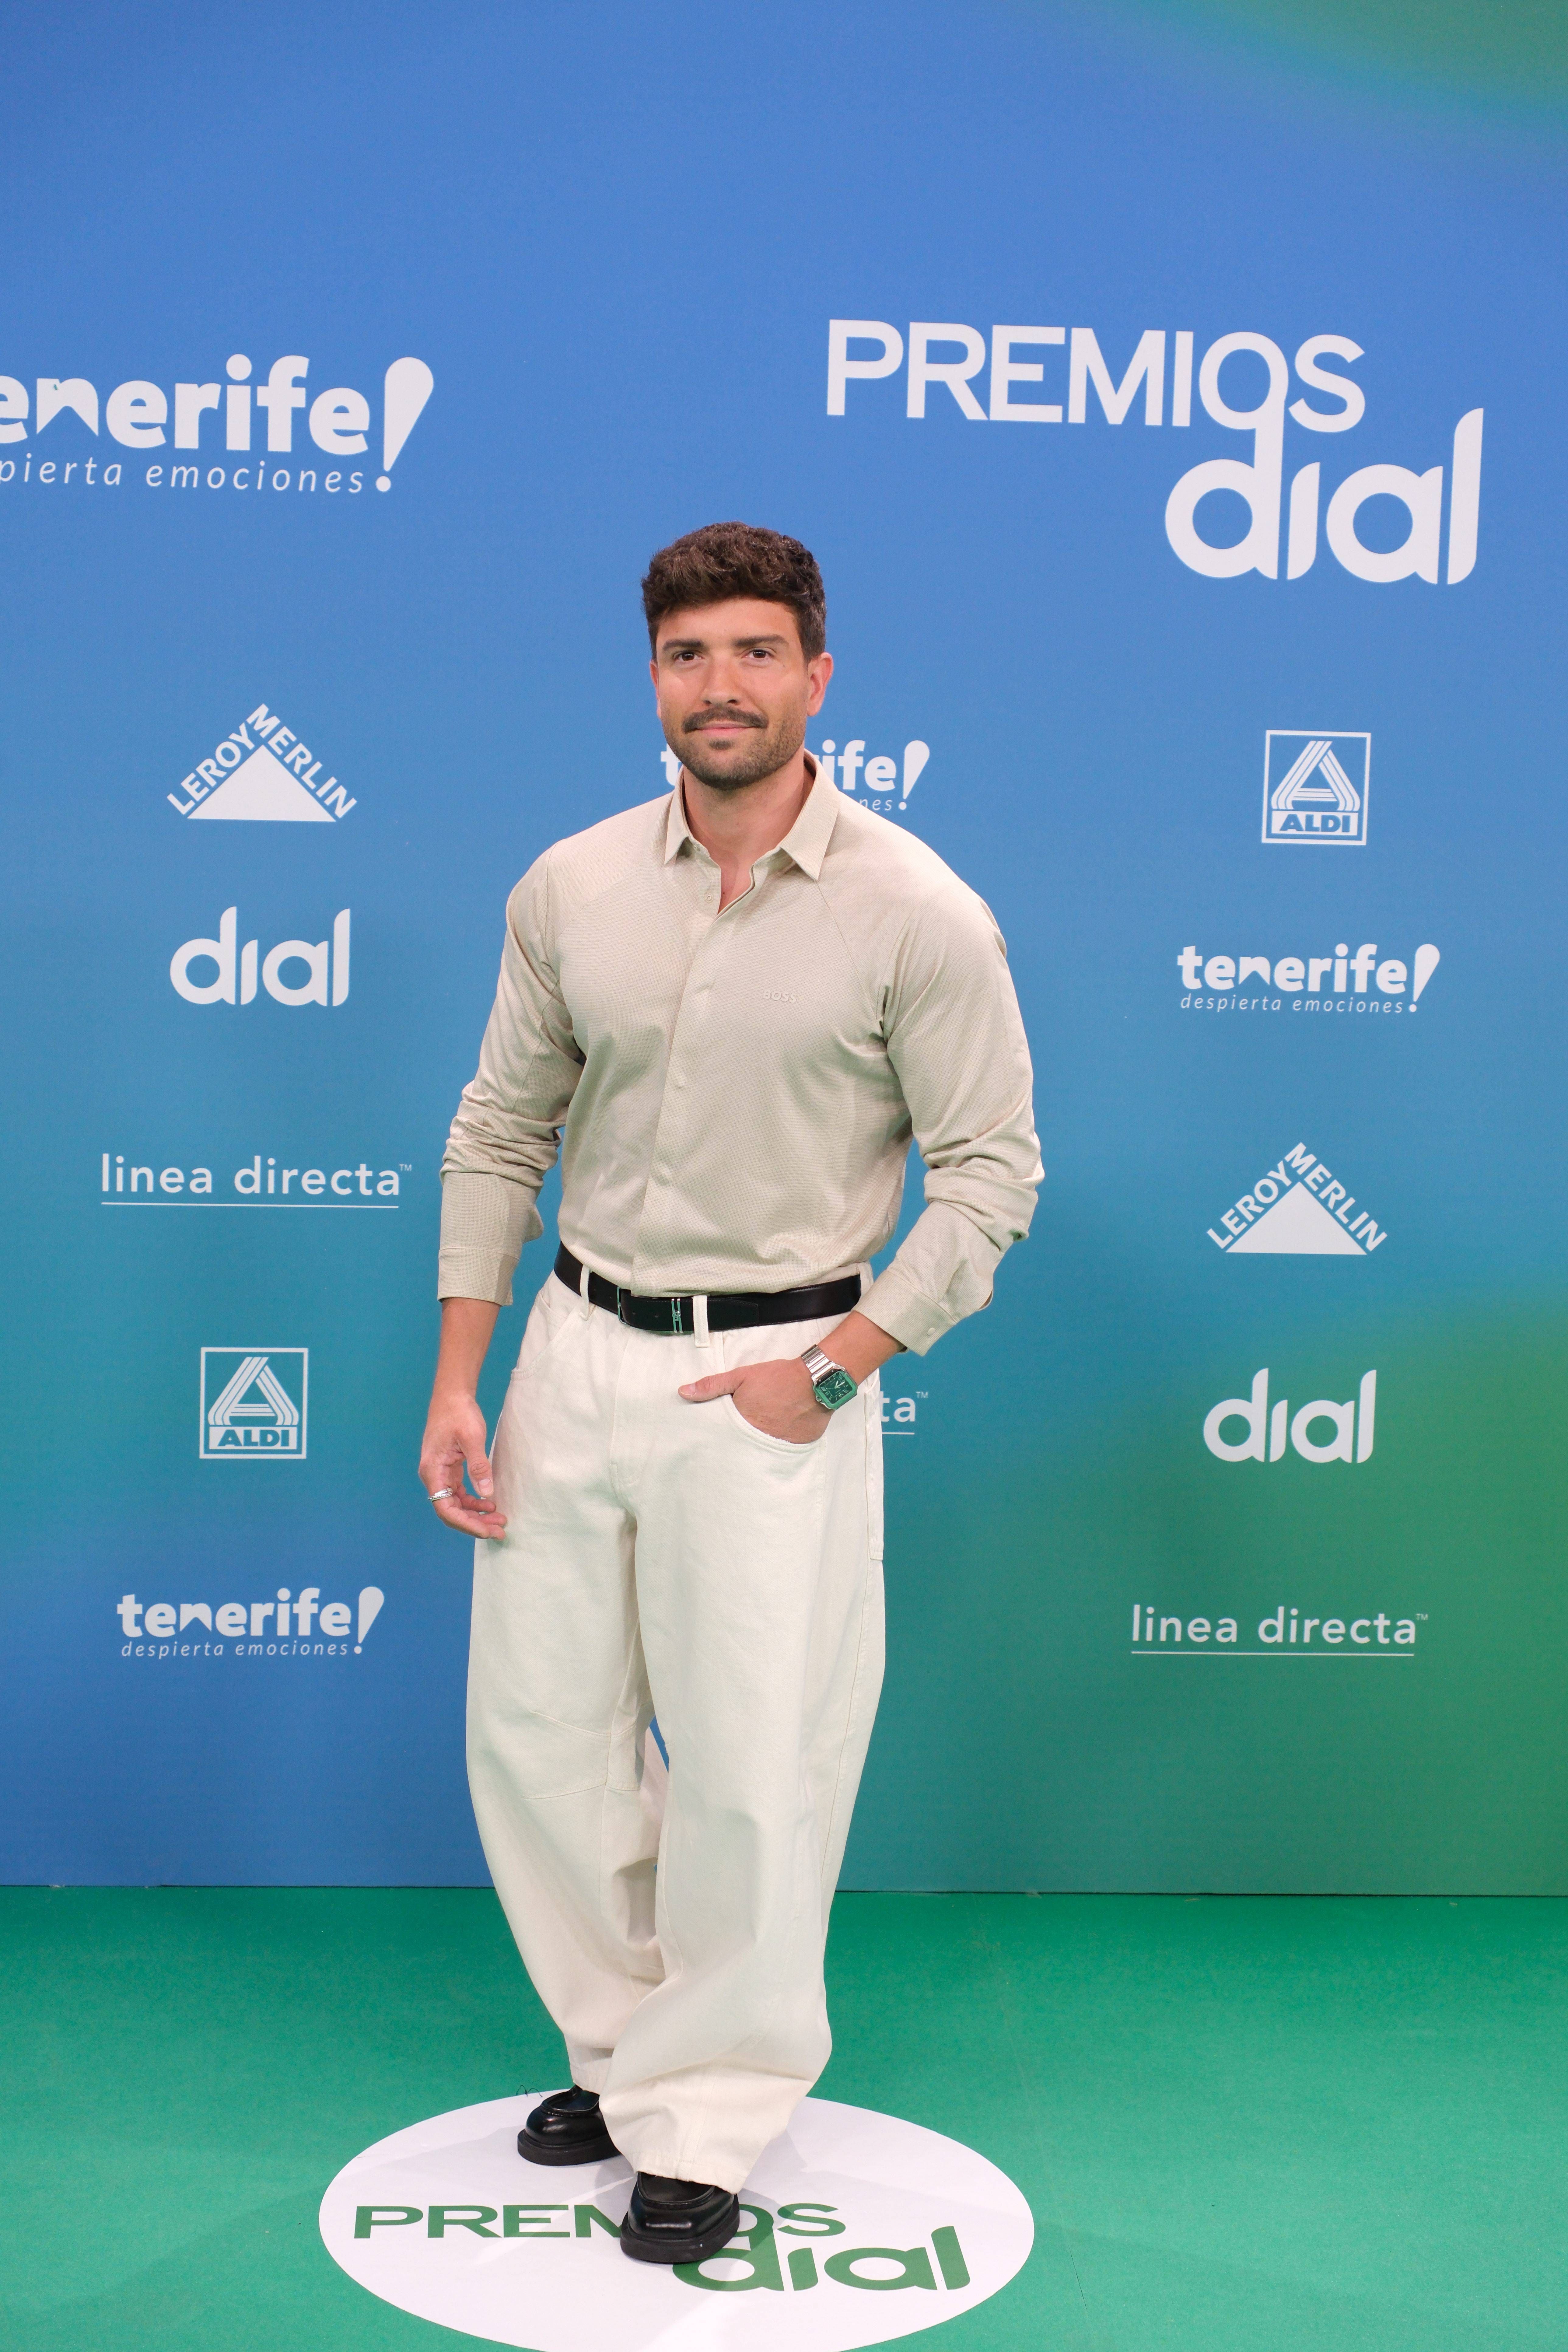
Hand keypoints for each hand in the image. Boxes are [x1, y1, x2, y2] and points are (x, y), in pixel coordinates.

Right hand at [419, 1388, 507, 1537]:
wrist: (452, 1394)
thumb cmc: (459, 1412)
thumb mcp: (471, 1438)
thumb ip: (478, 1467)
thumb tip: (487, 1494)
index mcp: (433, 1471)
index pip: (446, 1508)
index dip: (466, 1523)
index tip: (486, 1531)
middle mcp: (433, 1476)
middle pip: (451, 1510)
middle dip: (475, 1523)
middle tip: (500, 1531)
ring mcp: (441, 1473)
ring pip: (456, 1504)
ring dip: (476, 1514)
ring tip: (499, 1521)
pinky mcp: (449, 1469)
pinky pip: (460, 1493)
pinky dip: (474, 1501)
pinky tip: (490, 1504)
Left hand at [679, 1354, 830, 1444]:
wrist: (816, 1380)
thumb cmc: (778, 1377)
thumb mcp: (741, 1376)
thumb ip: (712, 1386)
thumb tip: (683, 1392)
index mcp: (742, 1422)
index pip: (722, 1439)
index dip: (719, 1440)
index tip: (713, 1444)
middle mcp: (758, 1438)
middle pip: (741, 1449)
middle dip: (736, 1448)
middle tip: (736, 1447)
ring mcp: (778, 1445)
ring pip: (761, 1453)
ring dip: (757, 1450)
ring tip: (756, 1447)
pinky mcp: (796, 1447)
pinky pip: (782, 1453)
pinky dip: (778, 1448)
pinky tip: (778, 1440)